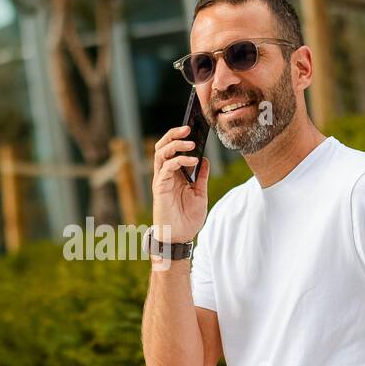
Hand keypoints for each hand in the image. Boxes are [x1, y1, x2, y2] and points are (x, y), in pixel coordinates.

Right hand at [150, 124, 208, 244]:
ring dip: (175, 144)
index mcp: (174, 174)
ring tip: (191, 142)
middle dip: (173, 134)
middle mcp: (165, 174)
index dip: (181, 138)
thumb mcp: (200, 194)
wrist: (180, 237)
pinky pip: (166, 167)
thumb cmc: (188, 218)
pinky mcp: (160, 187)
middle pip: (163, 146)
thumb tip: (205, 159)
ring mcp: (161, 179)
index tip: (194, 129)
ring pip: (161, 153)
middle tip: (188, 128)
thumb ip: (202, 177)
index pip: (173, 150)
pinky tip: (192, 161)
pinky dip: (179, 160)